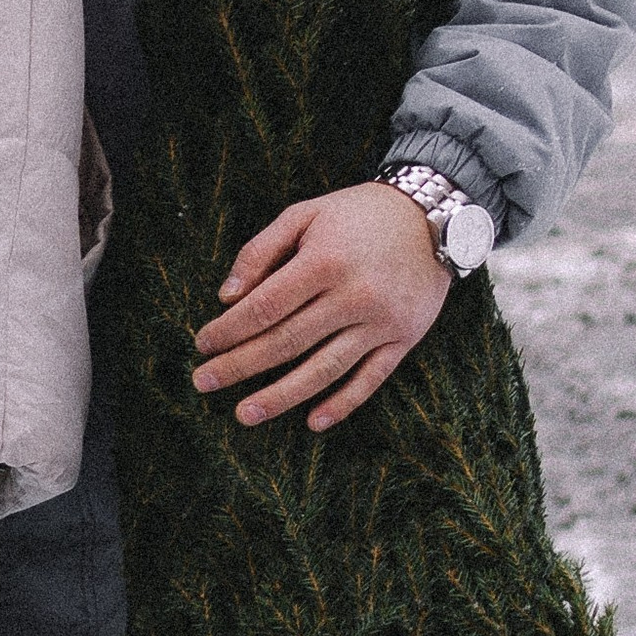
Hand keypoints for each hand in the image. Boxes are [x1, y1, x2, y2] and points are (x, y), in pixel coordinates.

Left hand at [190, 182, 450, 431]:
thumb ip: (260, 250)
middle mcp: (353, 296)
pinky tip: (313, 422)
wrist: (432, 217)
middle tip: (203, 383)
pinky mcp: (404, 339)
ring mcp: (381, 322)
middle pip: (286, 342)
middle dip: (239, 366)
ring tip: (245, 414)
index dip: (230, 329)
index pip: (265, 307)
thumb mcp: (305, 214)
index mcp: (324, 261)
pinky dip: (342, 404)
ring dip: (281, 396)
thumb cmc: (357, 214)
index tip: (202, 345)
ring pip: (324, 369)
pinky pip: (370, 379)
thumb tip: (226, 296)